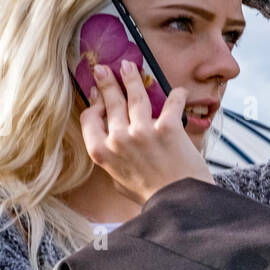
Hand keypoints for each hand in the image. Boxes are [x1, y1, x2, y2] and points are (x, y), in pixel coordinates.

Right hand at [81, 59, 213, 205]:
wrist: (179, 204)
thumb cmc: (150, 196)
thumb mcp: (119, 182)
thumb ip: (112, 161)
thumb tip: (110, 143)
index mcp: (102, 153)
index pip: (90, 120)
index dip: (94, 105)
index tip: (97, 96)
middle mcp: (119, 139)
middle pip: (111, 102)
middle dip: (107, 81)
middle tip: (104, 69)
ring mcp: (143, 132)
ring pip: (135, 96)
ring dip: (132, 77)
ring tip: (129, 66)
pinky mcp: (168, 128)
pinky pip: (171, 103)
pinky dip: (177, 95)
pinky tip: (179, 91)